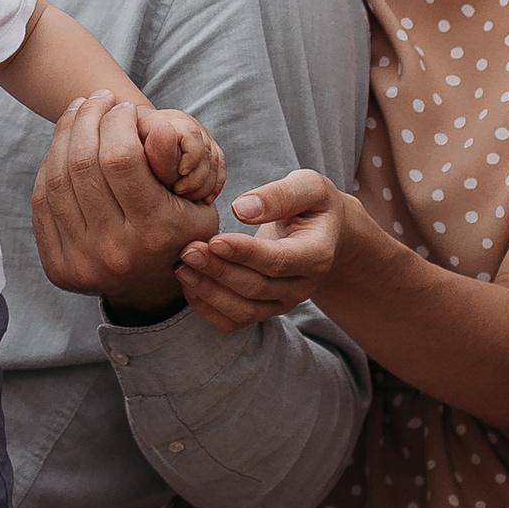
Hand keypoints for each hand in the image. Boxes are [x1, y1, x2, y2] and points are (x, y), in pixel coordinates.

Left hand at [32, 90, 218, 313]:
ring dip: (65, 135)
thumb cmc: (178, 233)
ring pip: (58, 179)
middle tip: (97, 100)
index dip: (116, 122)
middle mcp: (115, 250)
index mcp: (154, 231)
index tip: (122, 107)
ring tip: (79, 111)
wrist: (152, 288)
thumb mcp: (197, 201)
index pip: (121, 158)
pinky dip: (50, 164)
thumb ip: (176, 160)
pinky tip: (64, 144)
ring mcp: (81, 261)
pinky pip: (43, 201)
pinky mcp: (58, 267)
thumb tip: (160, 124)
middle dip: (89, 119)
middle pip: (84, 164)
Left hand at [173, 169, 349, 333]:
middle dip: (218, 270)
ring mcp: (284, 301)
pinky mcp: (266, 309)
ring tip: (181, 267)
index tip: (214, 240)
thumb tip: (242, 209)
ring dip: (209, 291)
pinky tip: (188, 285)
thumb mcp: (309, 187)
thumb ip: (280, 195)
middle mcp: (302, 285)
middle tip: (188, 250)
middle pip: (256, 288)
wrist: (326, 233)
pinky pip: (235, 321)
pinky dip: (208, 309)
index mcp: (317, 253)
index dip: (246, 254)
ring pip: (244, 310)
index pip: (279, 261)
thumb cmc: (313, 204)